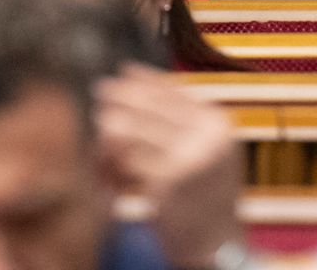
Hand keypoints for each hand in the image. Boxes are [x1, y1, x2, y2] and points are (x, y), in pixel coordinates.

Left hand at [98, 64, 242, 266]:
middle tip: (99, 89)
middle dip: (122, 95)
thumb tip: (147, 84)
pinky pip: (129, 162)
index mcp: (217, 122)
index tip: (123, 70)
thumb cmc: (207, 197)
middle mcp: (207, 135)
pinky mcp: (167, 182)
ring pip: (135, 131)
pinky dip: (114, 162)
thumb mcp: (208, 150)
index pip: (175, 90)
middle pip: (152, 105)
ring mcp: (188, 157)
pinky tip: (105, 164)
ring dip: (113, 127)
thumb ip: (185, 121)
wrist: (217, 245)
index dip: (146, 78)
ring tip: (99, 124)